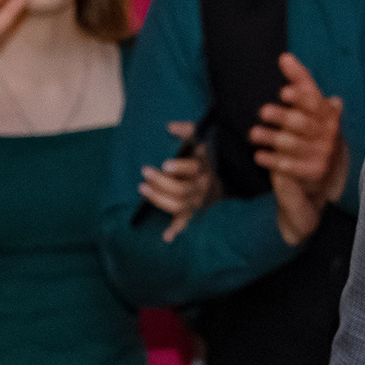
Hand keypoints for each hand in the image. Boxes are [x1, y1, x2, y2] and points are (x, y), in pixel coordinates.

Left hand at [137, 120, 213, 241]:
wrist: (222, 171)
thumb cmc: (203, 150)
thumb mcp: (198, 135)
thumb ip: (186, 129)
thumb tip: (169, 127)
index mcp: (204, 167)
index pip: (194, 169)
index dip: (180, 168)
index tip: (165, 164)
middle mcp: (202, 186)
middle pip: (182, 188)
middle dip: (161, 182)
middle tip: (145, 171)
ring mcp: (197, 200)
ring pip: (179, 204)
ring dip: (159, 199)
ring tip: (142, 188)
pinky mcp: (192, 210)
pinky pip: (185, 222)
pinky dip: (176, 230)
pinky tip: (166, 237)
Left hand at [252, 54, 347, 243]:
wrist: (324, 171)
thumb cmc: (310, 130)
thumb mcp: (308, 106)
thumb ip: (298, 82)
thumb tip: (284, 57)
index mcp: (328, 113)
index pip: (315, 101)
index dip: (300, 96)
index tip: (283, 92)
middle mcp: (328, 133)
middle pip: (303, 123)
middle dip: (283, 117)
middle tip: (263, 112)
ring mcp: (322, 153)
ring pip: (294, 144)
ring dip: (272, 138)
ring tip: (253, 133)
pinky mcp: (313, 172)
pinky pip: (290, 166)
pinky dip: (273, 160)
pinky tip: (258, 155)